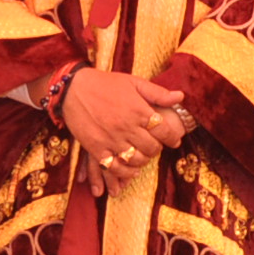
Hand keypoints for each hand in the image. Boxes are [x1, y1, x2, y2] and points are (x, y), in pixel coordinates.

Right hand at [57, 71, 188, 184]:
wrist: (73, 88)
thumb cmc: (105, 83)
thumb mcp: (133, 82)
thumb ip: (157, 92)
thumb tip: (180, 96)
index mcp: (138, 110)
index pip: (164, 131)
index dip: (172, 138)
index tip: (174, 140)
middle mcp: (127, 127)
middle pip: (152, 148)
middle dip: (157, 148)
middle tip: (155, 145)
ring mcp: (111, 139)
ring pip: (136, 160)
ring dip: (143, 160)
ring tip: (143, 155)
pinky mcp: (97, 149)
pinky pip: (116, 167)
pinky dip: (126, 172)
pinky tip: (130, 169)